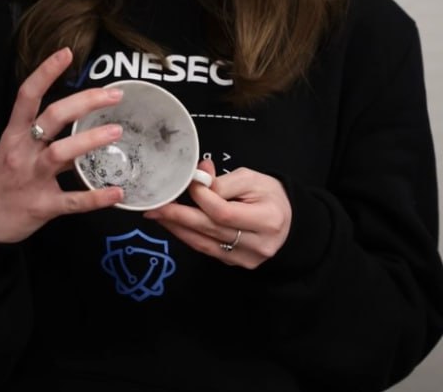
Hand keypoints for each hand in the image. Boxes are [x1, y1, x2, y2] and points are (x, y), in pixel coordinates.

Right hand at [0, 48, 126, 243]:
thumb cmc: (2, 176)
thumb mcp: (13, 147)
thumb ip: (42, 133)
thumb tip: (79, 115)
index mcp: (14, 134)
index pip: (27, 95)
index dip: (46, 72)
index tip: (67, 54)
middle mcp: (22, 151)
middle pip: (52, 118)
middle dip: (84, 102)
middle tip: (114, 95)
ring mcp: (31, 178)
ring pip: (60, 153)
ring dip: (90, 140)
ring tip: (116, 131)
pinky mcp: (41, 206)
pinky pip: (72, 201)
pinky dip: (95, 197)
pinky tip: (116, 192)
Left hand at [144, 162, 291, 268]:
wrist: (288, 221)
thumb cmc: (270, 195)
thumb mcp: (252, 179)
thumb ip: (222, 181)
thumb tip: (196, 178)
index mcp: (267, 220)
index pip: (223, 213)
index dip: (201, 198)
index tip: (189, 183)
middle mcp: (258, 244)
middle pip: (210, 230)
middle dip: (178, 217)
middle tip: (155, 207)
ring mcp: (247, 258)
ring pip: (204, 244)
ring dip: (177, 229)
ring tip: (157, 216)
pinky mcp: (237, 263)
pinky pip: (207, 250)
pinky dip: (188, 237)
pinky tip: (174, 226)